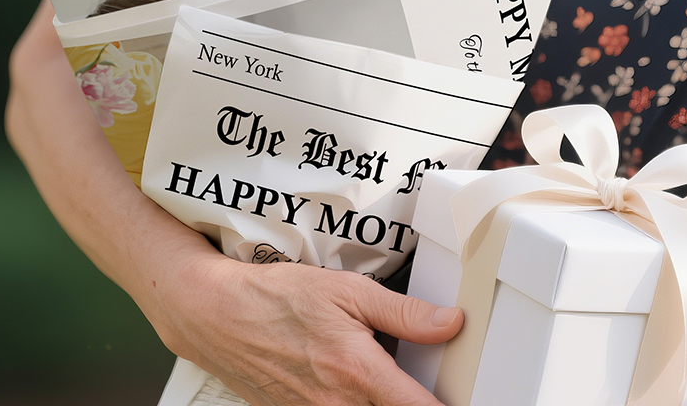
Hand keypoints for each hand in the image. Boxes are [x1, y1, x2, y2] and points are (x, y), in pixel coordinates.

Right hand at [150, 250, 462, 405]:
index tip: (469, 397)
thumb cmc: (279, 297)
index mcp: (358, 373)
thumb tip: (450, 324)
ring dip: (385, 401)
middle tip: (427, 380)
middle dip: (414, 400)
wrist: (218, 316)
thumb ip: (404, 312)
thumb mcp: (348, 291)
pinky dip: (358, 403)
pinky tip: (358, 382)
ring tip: (392, 377)